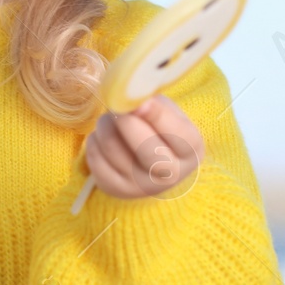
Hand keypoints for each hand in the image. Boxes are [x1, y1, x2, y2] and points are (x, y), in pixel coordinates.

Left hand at [83, 94, 204, 199]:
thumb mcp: (169, 113)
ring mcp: (141, 186)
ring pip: (114, 148)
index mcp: (190, 152)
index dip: (157, 115)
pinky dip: (94, 140)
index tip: (140, 101)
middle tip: (118, 105)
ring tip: (110, 117)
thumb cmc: (162, 130)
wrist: (153, 164)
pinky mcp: (116, 189)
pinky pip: (95, 159)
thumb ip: (154, 104)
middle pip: (145, 148)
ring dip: (105, 124)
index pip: (178, 135)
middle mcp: (170, 175)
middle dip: (126, 121)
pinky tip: (103, 135)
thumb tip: (131, 96)